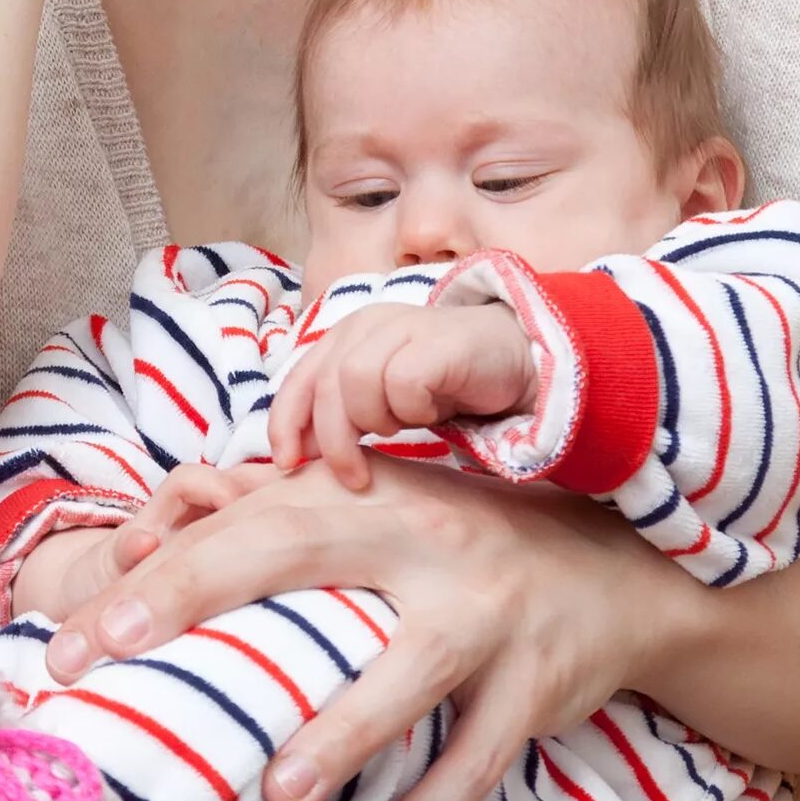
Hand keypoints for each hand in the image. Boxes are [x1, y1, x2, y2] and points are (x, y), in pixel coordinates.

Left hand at [42, 457, 693, 800]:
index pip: (243, 524)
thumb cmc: (459, 539)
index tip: (79, 633)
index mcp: (367, 496)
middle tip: (114, 664)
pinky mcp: (534, 686)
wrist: (614, 568)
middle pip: (295, 555)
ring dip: (341, 738)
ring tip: (279, 793)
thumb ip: (272, 518)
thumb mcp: (377, 510)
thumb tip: (146, 541)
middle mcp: (422, 540)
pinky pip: (476, 760)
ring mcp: (484, 615)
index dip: (158, 572)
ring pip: (406, 677)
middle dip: (198, 604)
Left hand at [270, 303, 536, 483]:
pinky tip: (434, 410)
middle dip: (334, 440)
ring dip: (379, 420)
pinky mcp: (436, 340)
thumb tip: (297, 455)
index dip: (284, 423)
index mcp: (345, 337)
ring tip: (407, 425)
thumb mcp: (383, 401)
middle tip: (356, 476)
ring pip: (357, 382)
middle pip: (324, 387)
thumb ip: (342, 415)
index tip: (289, 464)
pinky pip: (403, 384)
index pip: (297, 380)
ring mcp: (402, 326)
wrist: (515, 361)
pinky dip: (413, 409)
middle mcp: (367, 324)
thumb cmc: (443, 385)